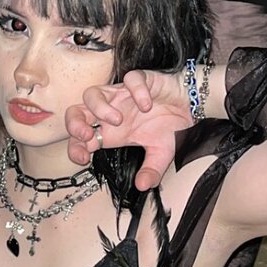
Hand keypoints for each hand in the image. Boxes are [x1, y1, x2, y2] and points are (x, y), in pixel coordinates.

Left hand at [66, 69, 189, 189]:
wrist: (191, 107)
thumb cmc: (169, 128)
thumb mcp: (161, 154)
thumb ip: (151, 170)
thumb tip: (143, 186)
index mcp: (110, 133)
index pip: (79, 139)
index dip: (75, 148)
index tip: (83, 158)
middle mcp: (110, 113)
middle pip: (75, 113)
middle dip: (74, 125)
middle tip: (87, 135)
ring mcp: (121, 95)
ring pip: (92, 94)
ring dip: (99, 107)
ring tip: (118, 119)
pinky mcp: (139, 80)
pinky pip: (129, 79)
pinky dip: (135, 91)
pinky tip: (147, 105)